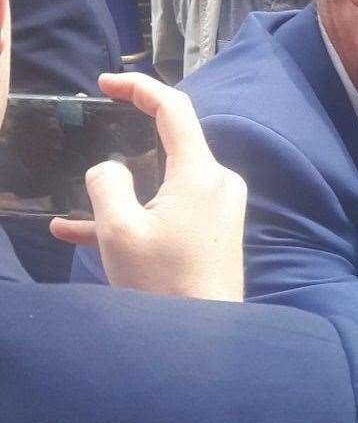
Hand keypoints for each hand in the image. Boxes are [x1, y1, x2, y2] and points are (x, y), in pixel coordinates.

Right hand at [51, 72, 246, 301]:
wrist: (201, 338)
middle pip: (170, 145)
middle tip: (92, 136)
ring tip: (74, 202)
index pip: (174, 109)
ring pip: (160, 183)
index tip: (105, 83)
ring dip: (119, 190)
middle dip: (128, 142)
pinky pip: (166, 212)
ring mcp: (218, 209)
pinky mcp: (212, 233)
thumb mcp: (119, 230)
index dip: (139, 88)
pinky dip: (130, 215)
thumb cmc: (163, 284)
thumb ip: (106, 184)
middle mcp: (218, 183)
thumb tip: (110, 168)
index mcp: (201, 173)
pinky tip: (73, 231)